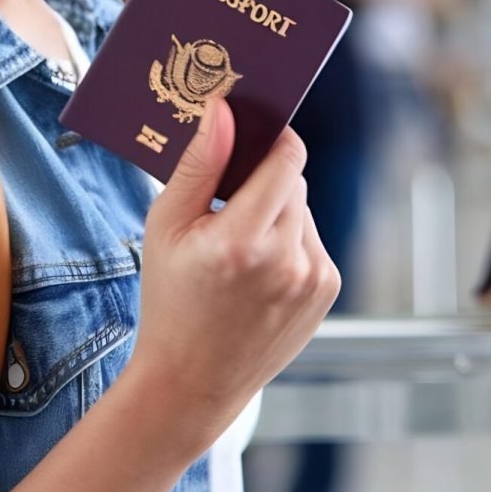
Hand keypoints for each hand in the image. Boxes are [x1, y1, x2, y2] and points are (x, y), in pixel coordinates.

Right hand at [127, 97, 340, 448]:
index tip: (245, 132)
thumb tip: (223, 110)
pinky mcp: (326, 291)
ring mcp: (315, 278)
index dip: (268, 136)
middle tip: (223, 199)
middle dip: (260, 177)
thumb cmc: (170, 299)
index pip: (286, 157)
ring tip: (235, 243)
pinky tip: (254, 266)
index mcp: (244, 240)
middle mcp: (290, 260)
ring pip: (301, 208)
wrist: (194, 380)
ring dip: (274, 209)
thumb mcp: (165, 226)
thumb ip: (198, 165)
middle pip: (292, 179)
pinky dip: (285, 239)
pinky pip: (309, 239)